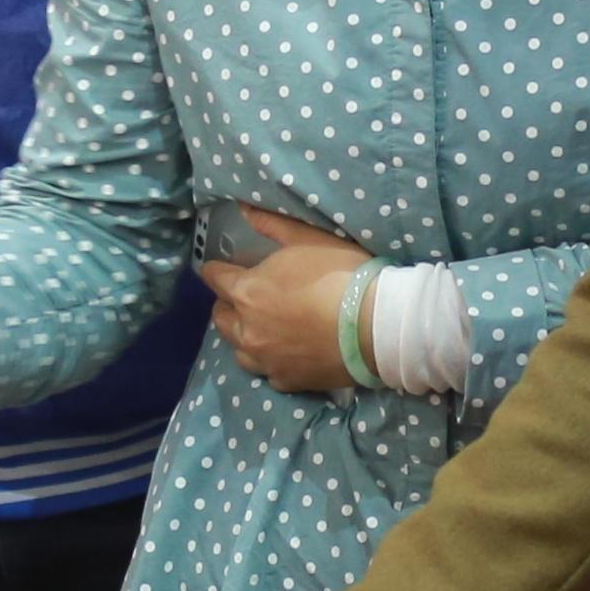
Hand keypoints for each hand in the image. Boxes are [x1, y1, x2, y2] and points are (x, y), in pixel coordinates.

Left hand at [193, 210, 372, 393]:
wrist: (375, 325)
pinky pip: (267, 372)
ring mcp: (265, 360)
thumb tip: (243, 209)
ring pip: (238, 349)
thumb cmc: (341, 274)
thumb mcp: (307, 239)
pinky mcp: (287, 381)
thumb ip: (272, 224)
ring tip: (260, 329)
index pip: (214, 277)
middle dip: (228, 305)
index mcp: (247, 291)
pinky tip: (284, 354)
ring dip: (244, 336)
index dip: (218, 270)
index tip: (223, 268)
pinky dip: (271, 362)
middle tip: (245, 298)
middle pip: (220, 317)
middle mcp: (247, 329)